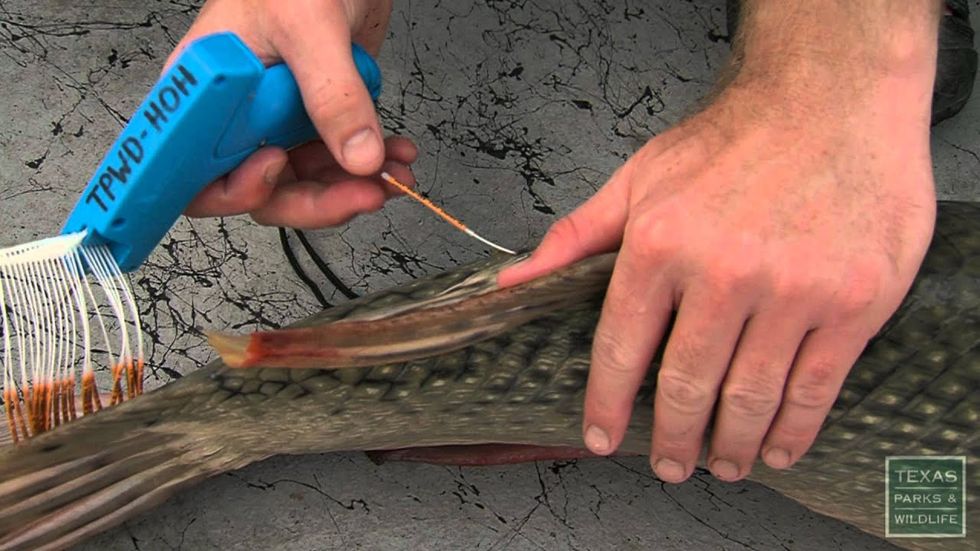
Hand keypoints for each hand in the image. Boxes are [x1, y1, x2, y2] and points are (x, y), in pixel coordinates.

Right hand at [170, 0, 416, 226]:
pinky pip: (334, 162)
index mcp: (207, 93)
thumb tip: (358, 155)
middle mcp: (237, 115)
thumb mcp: (310, 27)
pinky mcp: (312, 120)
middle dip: (316, 200)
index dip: (228, 188)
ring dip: (352, 187)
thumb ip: (334, 94)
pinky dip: (368, 164)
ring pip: (304, 183)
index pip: (193, 170)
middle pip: (260, 189)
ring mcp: (276, 120)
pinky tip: (394, 153)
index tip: (272, 174)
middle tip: (360, 193)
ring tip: (391, 174)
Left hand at [500, 2, 940, 482]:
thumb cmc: (731, 139)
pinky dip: (792, 430)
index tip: (602, 438)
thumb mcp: (639, 177)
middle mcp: (723, 273)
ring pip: (749, 397)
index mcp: (660, 245)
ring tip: (720, 464)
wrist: (831, 98)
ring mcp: (793, 290)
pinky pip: (815, 388)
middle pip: (686, 386)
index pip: (621, 349)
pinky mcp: (852, 302)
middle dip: (673, 439)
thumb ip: (576, 238)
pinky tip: (776, 447)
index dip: (607, 405)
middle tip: (670, 465)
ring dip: (729, 446)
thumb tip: (513, 282)